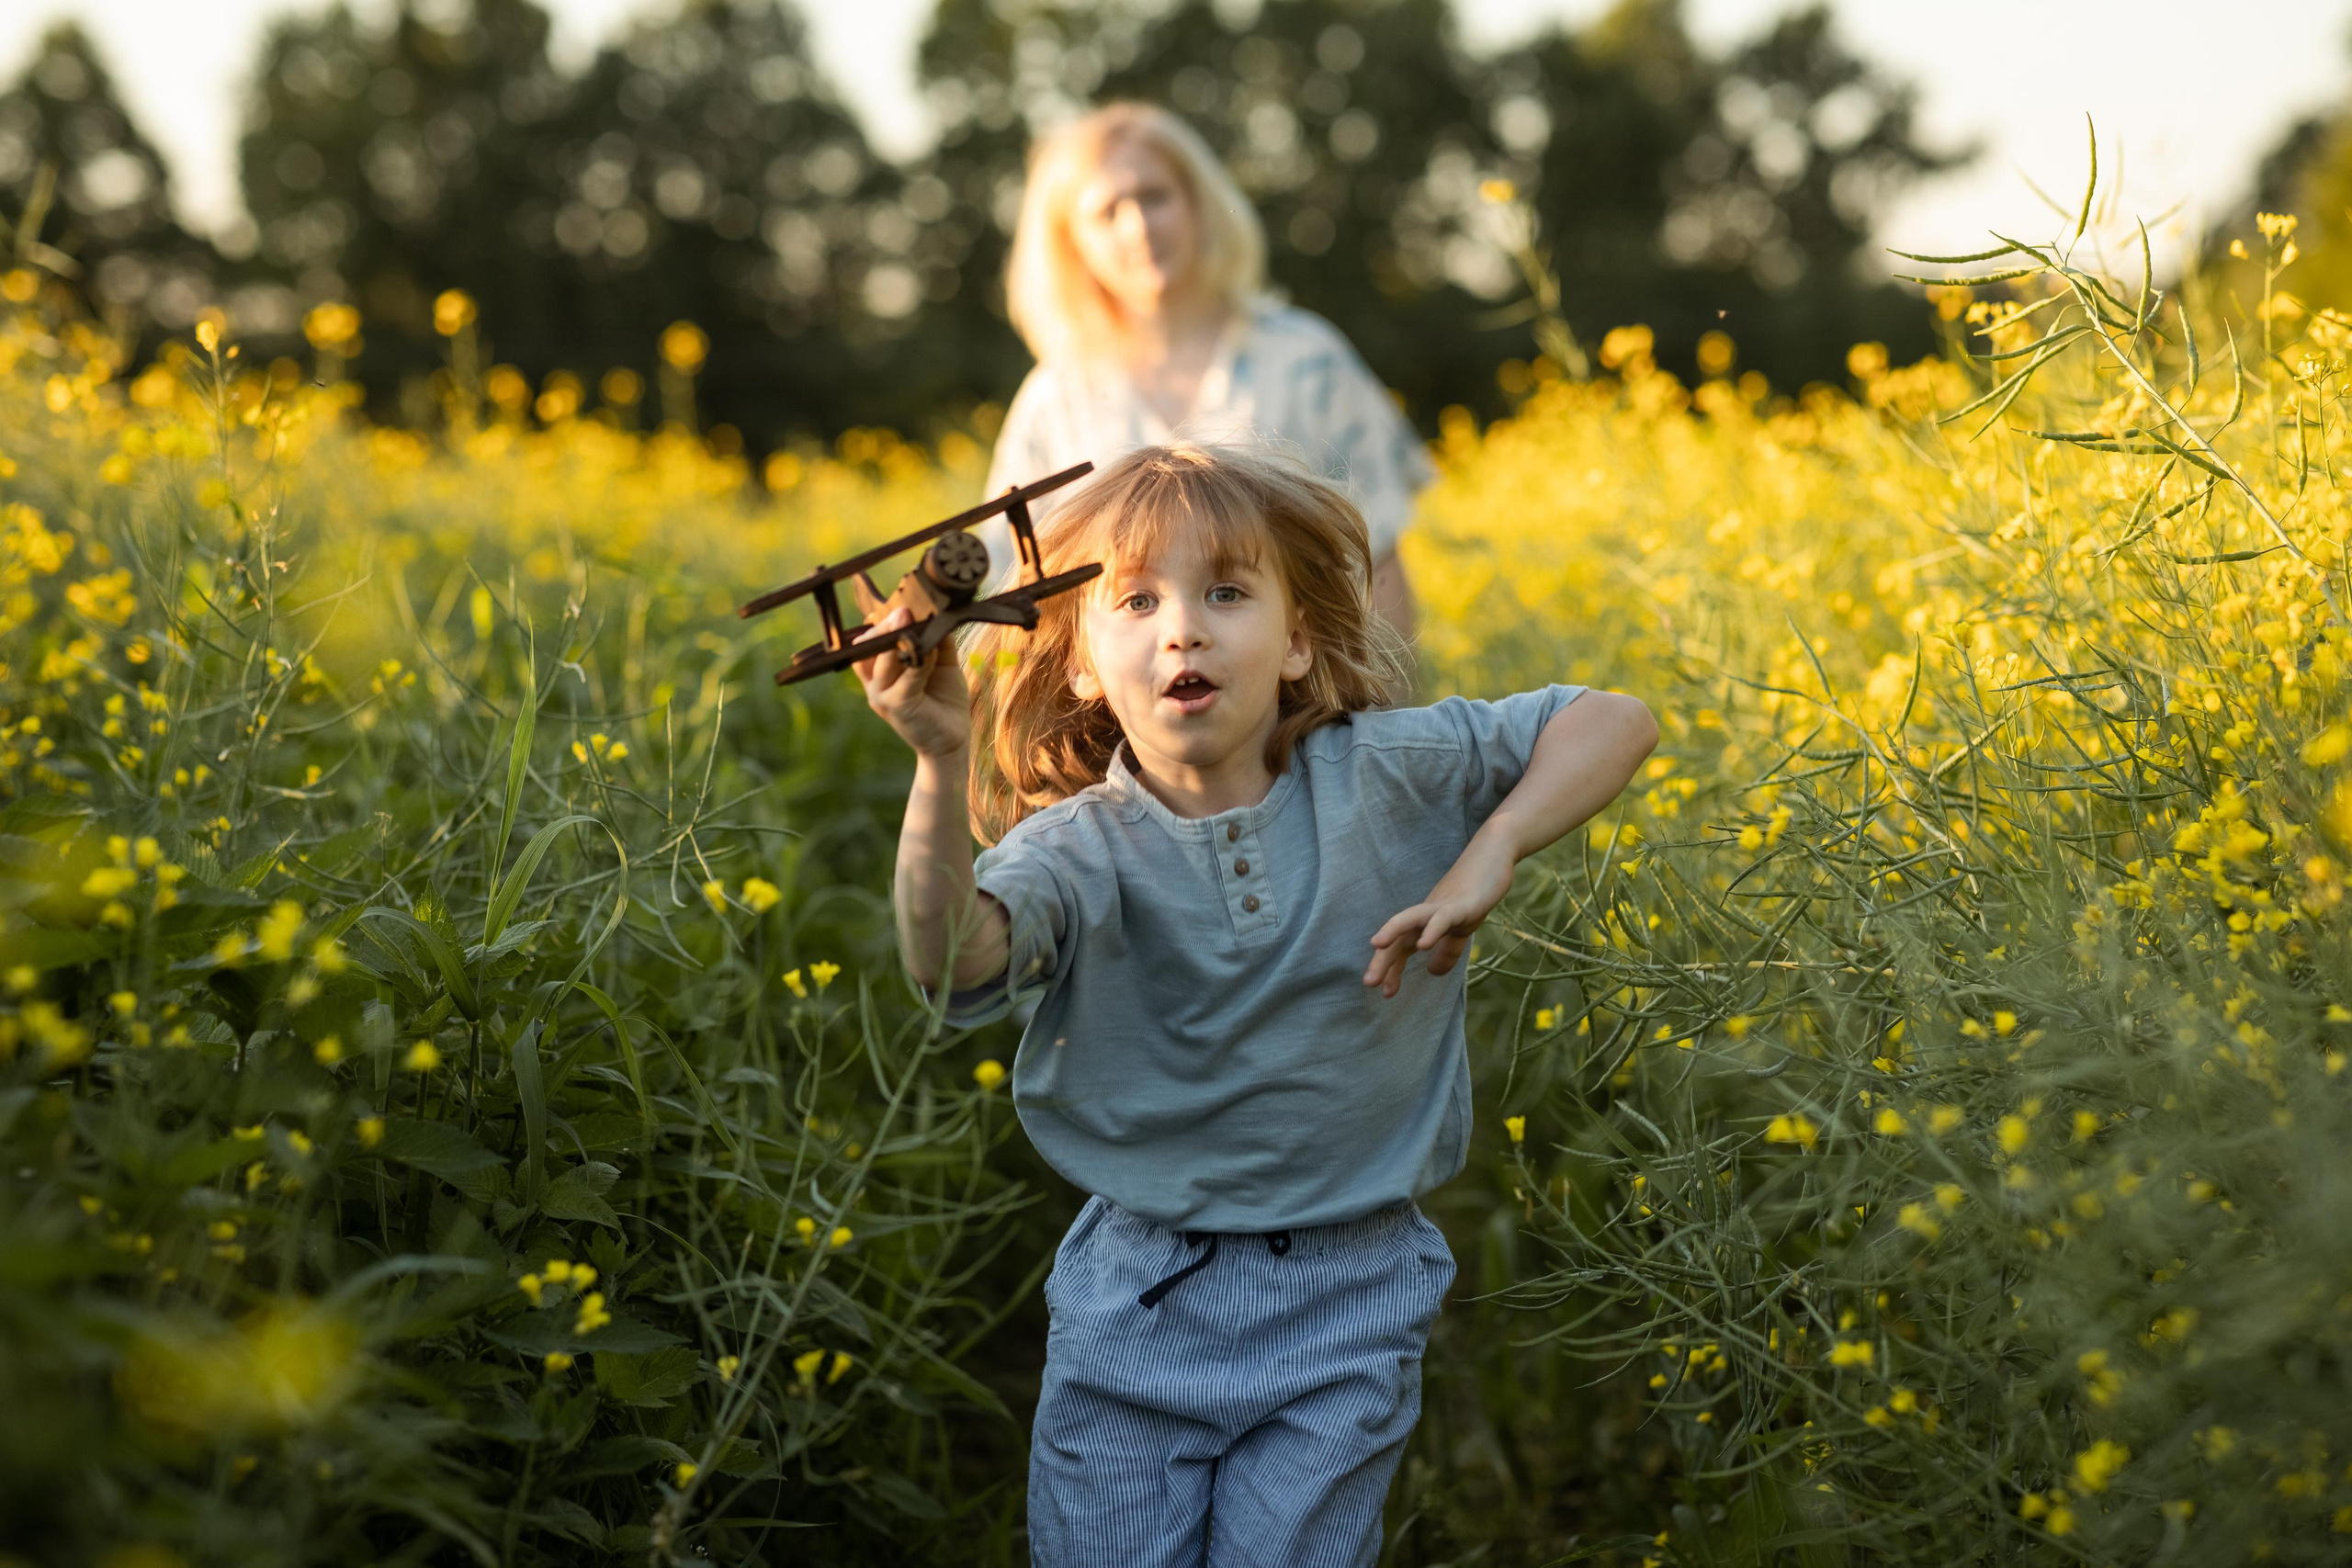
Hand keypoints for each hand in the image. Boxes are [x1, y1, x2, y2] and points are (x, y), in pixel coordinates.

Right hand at [852, 607, 969, 758]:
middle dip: (886, 626)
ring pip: (883, 660)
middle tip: (903, 611)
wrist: (951, 740)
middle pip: (868, 648)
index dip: (880, 624)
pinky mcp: (898, 706)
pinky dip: (918, 660)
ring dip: (898, 639)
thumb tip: (940, 613)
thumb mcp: (940, 664)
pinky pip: (906, 677)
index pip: (866, 643)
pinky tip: (929, 649)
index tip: (900, 607)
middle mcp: (874, 684)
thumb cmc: (943, 700)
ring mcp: (882, 696)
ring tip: (912, 622)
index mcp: (879, 672)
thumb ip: (936, 640)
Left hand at [1364, 831, 1515, 998]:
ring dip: (1392, 932)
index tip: (1384, 992)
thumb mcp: (1461, 928)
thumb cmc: (1476, 891)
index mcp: (1426, 922)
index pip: (1402, 947)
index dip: (1392, 969)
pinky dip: (1432, 930)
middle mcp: (1427, 913)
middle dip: (1383, 959)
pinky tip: (1423, 945)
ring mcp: (1443, 906)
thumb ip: (1447, 950)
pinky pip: (1443, 917)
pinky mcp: (1463, 904)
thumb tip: (1433, 972)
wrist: (1493, 856)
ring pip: (1411, 918)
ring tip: (1376, 947)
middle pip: (1399, 936)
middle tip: (1368, 983)